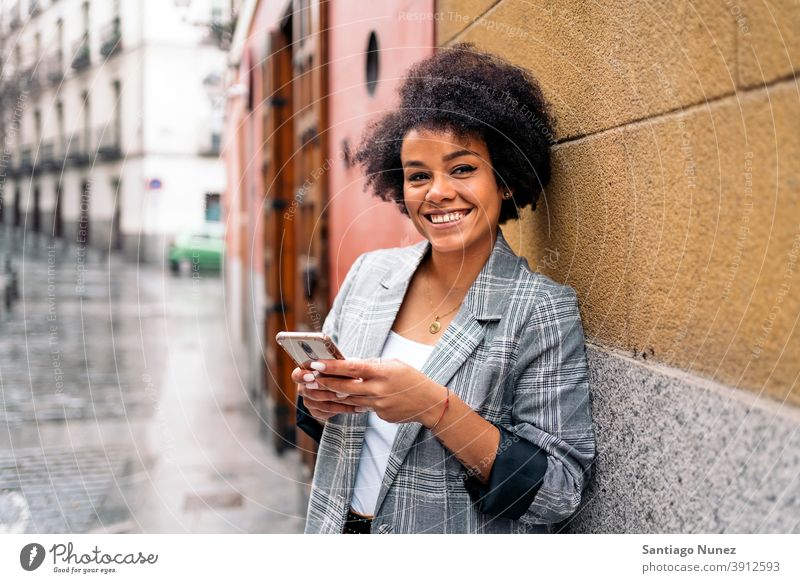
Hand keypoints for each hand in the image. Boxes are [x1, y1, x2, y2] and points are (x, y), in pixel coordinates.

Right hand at [291, 365, 362, 422]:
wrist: (349, 382)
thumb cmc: (342, 369)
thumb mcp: (341, 364)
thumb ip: (336, 365)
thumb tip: (340, 364)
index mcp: (305, 372)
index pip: (297, 375)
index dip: (302, 376)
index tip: (312, 376)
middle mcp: (304, 387)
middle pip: (308, 392)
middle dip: (327, 392)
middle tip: (343, 392)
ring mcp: (309, 400)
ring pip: (318, 404)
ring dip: (336, 402)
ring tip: (351, 398)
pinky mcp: (316, 411)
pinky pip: (325, 413)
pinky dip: (341, 410)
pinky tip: (354, 407)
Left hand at [309, 358, 445, 425]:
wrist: (430, 403)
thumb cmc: (411, 378)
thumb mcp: (393, 365)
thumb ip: (371, 366)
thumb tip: (348, 365)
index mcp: (383, 372)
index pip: (353, 369)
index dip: (333, 367)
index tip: (317, 364)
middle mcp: (379, 390)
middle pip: (346, 387)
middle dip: (325, 383)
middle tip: (308, 378)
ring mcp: (379, 405)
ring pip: (349, 400)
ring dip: (332, 394)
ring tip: (315, 389)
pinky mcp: (380, 415)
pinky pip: (362, 408)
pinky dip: (352, 402)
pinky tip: (342, 398)